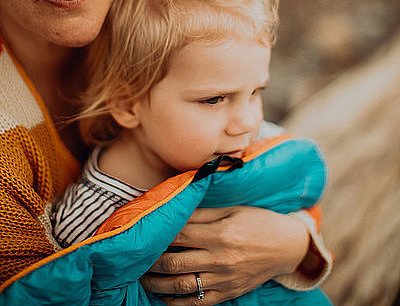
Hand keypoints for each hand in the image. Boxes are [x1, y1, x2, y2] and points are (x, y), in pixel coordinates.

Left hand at [140, 205, 308, 304]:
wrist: (287, 247)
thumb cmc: (259, 221)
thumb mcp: (233, 208)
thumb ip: (203, 211)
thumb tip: (177, 207)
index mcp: (221, 233)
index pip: (180, 234)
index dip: (159, 234)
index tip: (145, 232)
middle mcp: (220, 259)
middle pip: (175, 261)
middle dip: (151, 261)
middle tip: (136, 258)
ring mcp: (224, 280)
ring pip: (181, 286)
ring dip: (157, 283)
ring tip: (143, 277)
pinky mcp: (228, 294)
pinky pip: (197, 303)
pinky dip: (176, 303)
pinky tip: (163, 296)